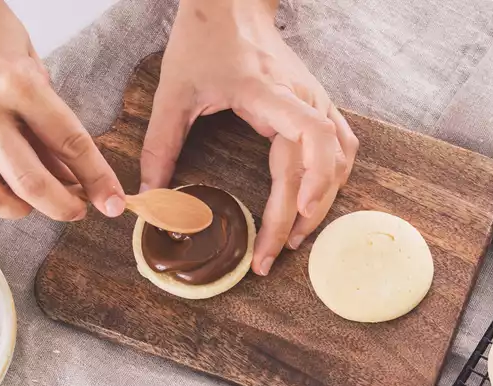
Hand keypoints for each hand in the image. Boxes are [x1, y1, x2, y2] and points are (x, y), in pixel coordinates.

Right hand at [0, 0, 125, 221]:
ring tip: (23, 200)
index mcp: (17, 82)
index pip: (70, 142)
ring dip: (14, 209)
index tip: (113, 203)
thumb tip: (69, 175)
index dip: (99, 180)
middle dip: (62, 207)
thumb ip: (47, 119)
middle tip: (73, 209)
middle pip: (29, 182)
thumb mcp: (30, 63)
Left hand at [142, 0, 357, 274]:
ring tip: (295, 236)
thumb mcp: (173, 92)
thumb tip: (149, 195)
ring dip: (323, 200)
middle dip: (301, 216)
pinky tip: (316, 201)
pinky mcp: (318, 102)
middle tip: (273, 254)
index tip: (298, 213)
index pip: (310, 137)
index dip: (314, 177)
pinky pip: (342, 145)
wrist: (229, 3)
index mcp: (269, 92)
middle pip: (321, 164)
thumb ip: (160, 145)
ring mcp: (315, 99)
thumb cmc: (203, 40)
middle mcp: (301, 97)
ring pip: (340, 160)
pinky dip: (334, 177)